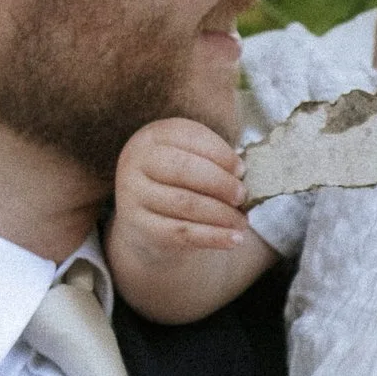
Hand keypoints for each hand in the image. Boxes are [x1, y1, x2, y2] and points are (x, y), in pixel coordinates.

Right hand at [113, 115, 249, 258]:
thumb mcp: (191, 159)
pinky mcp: (139, 225)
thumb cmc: (179, 182)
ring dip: (222, 214)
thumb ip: (214, 161)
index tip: (242, 170)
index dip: (220, 154)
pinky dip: (213, 237)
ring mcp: (134, 193)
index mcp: (154, 136)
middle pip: (184, 169)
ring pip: (185, 203)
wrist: (146, 219)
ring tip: (242, 221)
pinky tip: (234, 239)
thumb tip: (243, 177)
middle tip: (243, 196)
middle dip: (220, 183)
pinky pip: (182, 232)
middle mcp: (137, 160)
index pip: (190, 137)